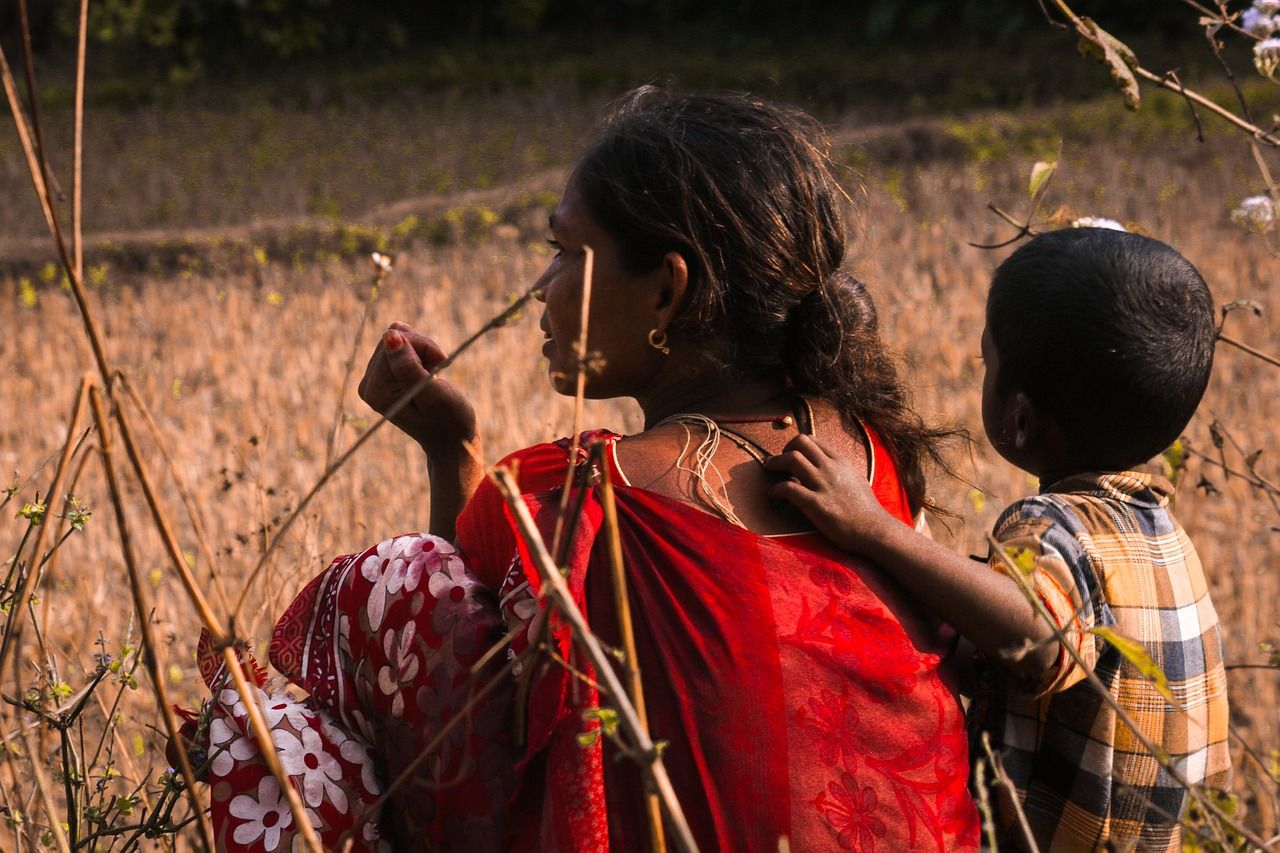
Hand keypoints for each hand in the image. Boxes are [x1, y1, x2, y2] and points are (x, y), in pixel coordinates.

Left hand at [357, 322, 476, 456]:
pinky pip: (399, 343)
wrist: (451, 439)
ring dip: (423, 351)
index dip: (424, 347)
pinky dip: (419, 352)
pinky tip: (427, 371)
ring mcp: (374, 380)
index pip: (395, 342)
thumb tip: (389, 336)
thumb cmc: (449, 419)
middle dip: (423, 348)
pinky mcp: (383, 375)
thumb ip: (409, 366)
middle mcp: (368, 384)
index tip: (441, 366)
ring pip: (398, 337)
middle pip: (393, 337)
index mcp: (376, 390)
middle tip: (437, 371)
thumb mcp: (432, 394)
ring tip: (433, 375)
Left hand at [764, 434, 894, 553]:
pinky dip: (775, 490)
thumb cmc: (865, 510)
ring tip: (770, 474)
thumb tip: (823, 467)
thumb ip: (838, 471)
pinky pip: (788, 488)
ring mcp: (823, 485)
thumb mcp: (855, 480)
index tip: (790, 456)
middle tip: (777, 464)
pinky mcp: (816, 504)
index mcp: (840, 461)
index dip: (796, 446)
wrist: (875, 530)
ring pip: (792, 459)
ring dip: (775, 464)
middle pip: (800, 442)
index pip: (812, 440)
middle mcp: (831, 468)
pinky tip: (773, 496)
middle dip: (783, 450)